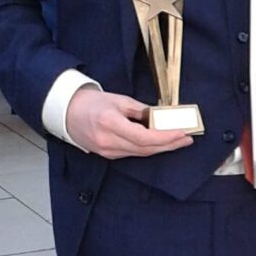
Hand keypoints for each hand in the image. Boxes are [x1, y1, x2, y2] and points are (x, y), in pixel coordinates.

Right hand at [65, 87, 193, 158]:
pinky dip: (149, 149)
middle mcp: (108, 141)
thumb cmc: (92, 102)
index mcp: (110, 123)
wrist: (67, 112)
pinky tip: (161, 144)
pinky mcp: (107, 155)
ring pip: (141, 153)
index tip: (182, 132)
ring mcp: (107, 150)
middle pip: (145, 148)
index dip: (165, 137)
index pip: (144, 137)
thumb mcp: (119, 100)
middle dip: (169, 144)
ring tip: (179, 141)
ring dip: (162, 148)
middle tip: (187, 138)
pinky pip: (133, 154)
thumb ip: (141, 110)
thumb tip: (162, 117)